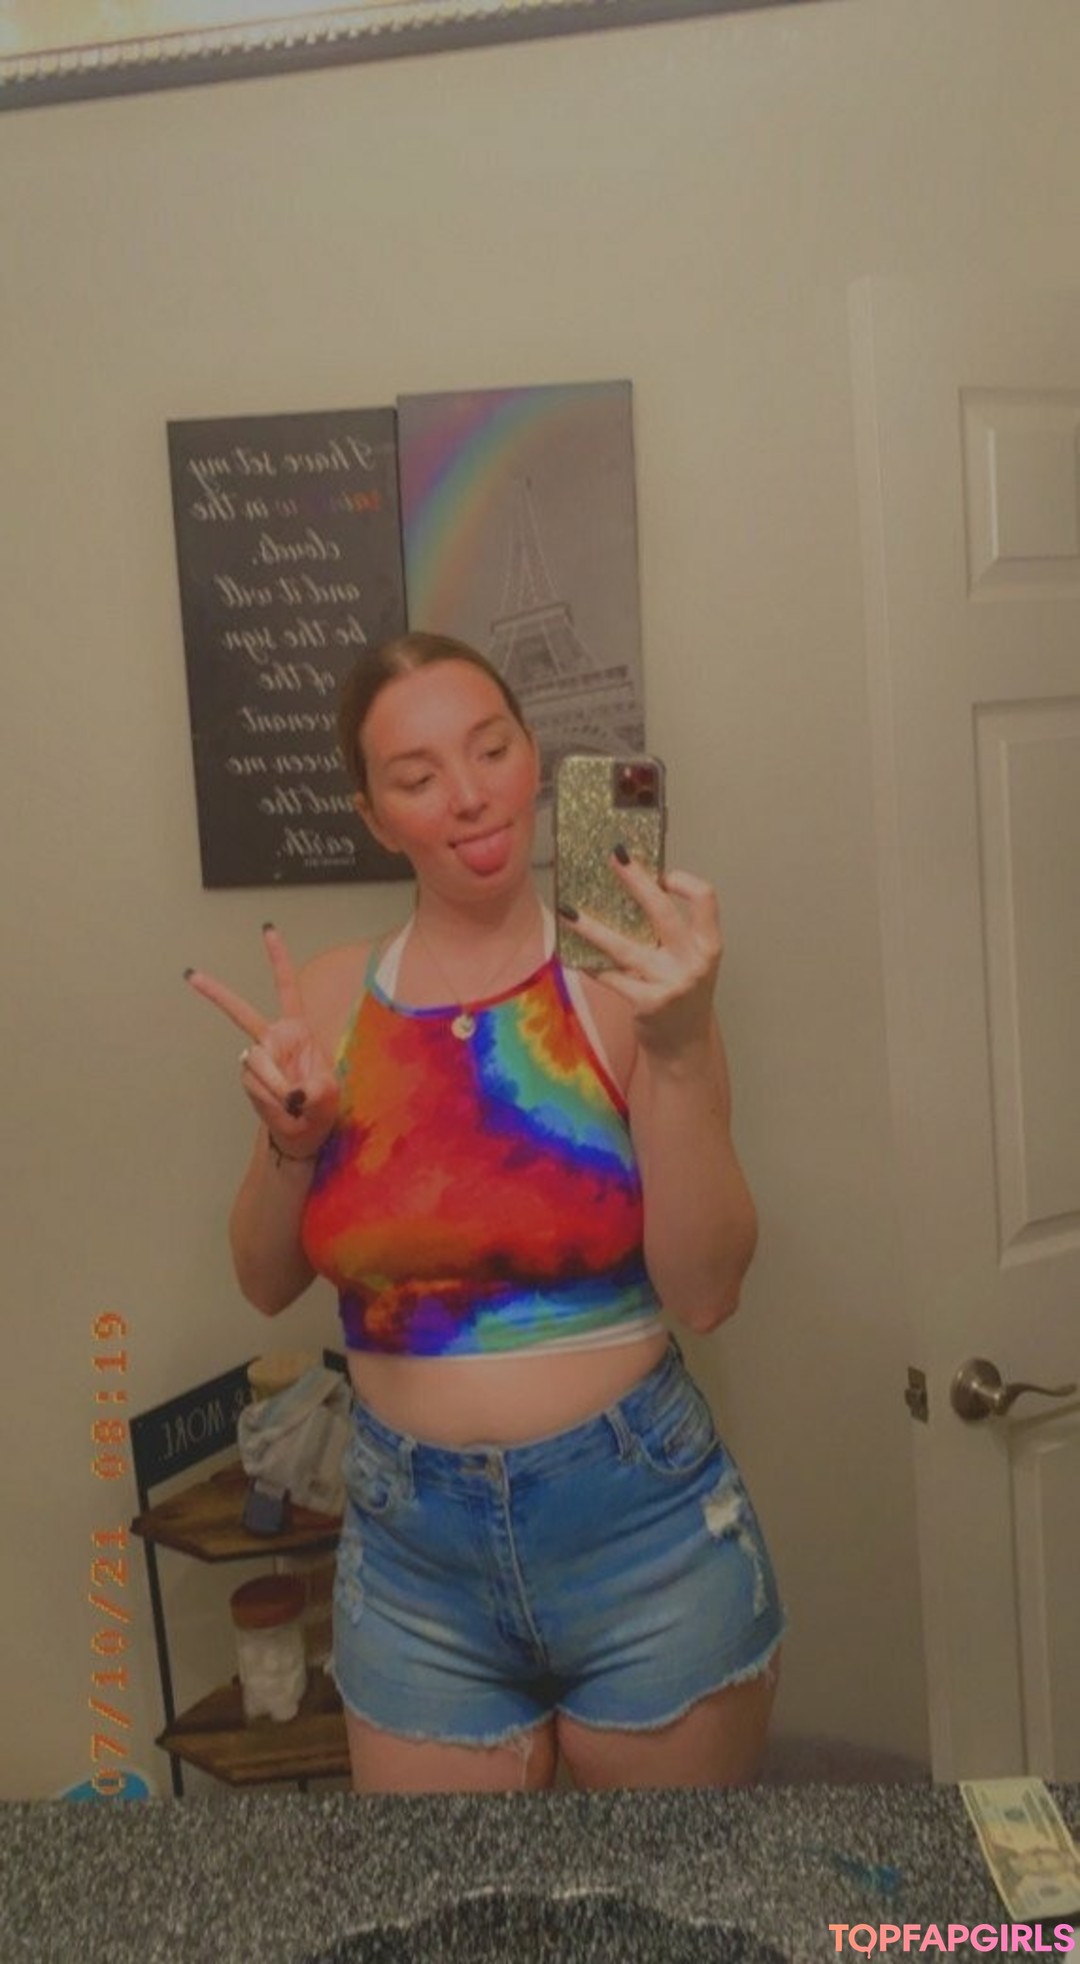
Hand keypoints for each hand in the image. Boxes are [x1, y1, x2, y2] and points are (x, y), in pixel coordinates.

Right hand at [184, 924, 339, 1158]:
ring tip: (292, 1103)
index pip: (287, 988)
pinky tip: (282, 1108)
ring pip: (255, 1061)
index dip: (278, 960)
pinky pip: (254, 1083)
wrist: (304, 1132)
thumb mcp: (329, 1094)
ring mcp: (258, 1057)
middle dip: (217, 994)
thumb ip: (315, 1090)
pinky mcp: (249, 1077)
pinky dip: (270, 1098)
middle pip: (242, 1013)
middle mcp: (275, 1038)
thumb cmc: (321, 1105)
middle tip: (191, 975)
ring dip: (274, 1084)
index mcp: (298, 1029)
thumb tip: (293, 1093)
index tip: (267, 931)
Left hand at [563, 854, 722, 1058]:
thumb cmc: (683, 994)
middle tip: (613, 858)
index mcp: (708, 946)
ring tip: (568, 911)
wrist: (684, 1046)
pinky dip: (590, 965)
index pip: (705, 900)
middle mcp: (693, 963)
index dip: (683, 882)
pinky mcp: (646, 1004)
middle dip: (636, 881)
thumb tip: (635, 889)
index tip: (661, 873)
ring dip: (592, 927)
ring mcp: (670, 985)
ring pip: (624, 947)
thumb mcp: (689, 960)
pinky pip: (610, 977)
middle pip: (662, 913)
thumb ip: (671, 933)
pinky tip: (572, 955)